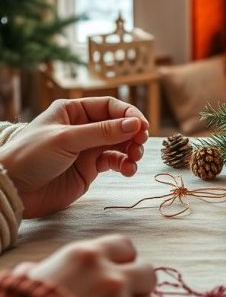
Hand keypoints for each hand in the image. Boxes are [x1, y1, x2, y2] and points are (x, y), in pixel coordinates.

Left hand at [0, 97, 148, 217]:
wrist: (13, 190)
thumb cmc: (31, 156)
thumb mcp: (67, 139)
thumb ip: (103, 132)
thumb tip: (135, 124)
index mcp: (73, 110)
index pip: (109, 106)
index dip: (128, 114)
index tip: (141, 126)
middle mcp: (82, 127)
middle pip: (118, 124)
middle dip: (132, 133)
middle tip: (140, 143)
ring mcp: (86, 148)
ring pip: (119, 144)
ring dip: (131, 149)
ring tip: (134, 158)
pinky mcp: (88, 169)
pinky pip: (113, 162)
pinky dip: (124, 164)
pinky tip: (127, 169)